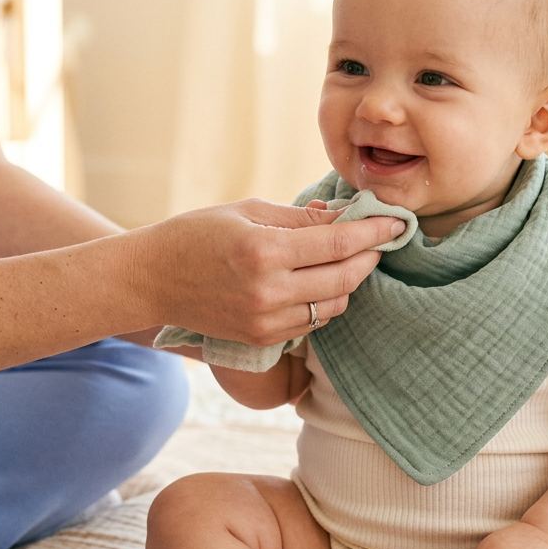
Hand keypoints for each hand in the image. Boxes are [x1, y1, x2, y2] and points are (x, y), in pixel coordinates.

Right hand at [131, 198, 404, 345]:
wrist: (151, 280)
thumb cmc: (195, 234)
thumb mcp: (247, 210)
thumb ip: (300, 217)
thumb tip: (347, 215)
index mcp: (264, 250)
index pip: (338, 243)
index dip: (373, 231)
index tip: (395, 221)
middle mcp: (269, 290)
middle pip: (345, 278)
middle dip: (369, 257)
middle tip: (378, 239)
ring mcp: (266, 320)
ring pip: (334, 305)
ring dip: (350, 282)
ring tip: (349, 259)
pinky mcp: (262, 338)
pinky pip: (313, 322)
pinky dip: (326, 302)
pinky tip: (319, 282)